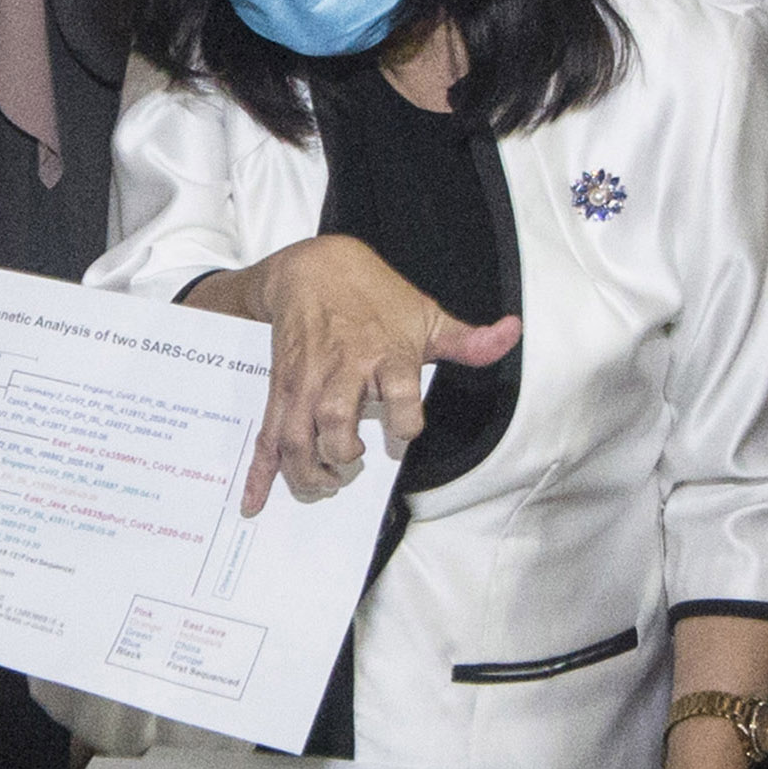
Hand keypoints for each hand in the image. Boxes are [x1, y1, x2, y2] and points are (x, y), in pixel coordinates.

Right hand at [195, 236, 518, 513]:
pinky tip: (255, 500)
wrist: (313, 268)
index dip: (405, 422)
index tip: (403, 434)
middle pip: (335, 418)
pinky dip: (259, 471)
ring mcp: (306, 382)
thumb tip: (512, 332)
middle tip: (352, 465)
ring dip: (305, 469)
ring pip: (297, 433)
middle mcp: (342, 369)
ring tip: (324, 485)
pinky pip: (268, 434)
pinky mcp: (281, 390)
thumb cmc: (376, 297)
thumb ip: (467, 338)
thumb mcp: (426, 313)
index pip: (400, 394)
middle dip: (341, 450)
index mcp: (385, 354)